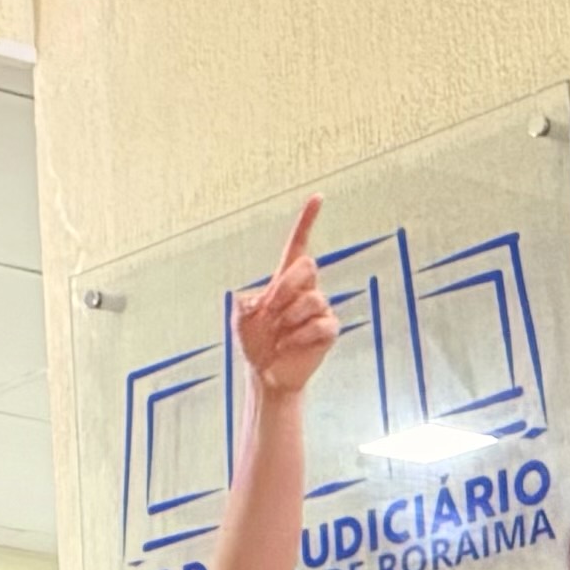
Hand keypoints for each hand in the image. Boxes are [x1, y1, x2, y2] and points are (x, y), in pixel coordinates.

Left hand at [234, 196, 339, 400]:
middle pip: (307, 266)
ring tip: (279, 335)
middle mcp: (306, 289)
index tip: (318, 197)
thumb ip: (244, 303)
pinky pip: (320, 325)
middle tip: (271, 312)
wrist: (267, 373)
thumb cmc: (255, 342)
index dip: (307, 221)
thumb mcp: (241, 319)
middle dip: (285, 288)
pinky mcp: (329, 329)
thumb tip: (256, 300)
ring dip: (288, 320)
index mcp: (284, 279)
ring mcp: (320, 308)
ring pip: (312, 300)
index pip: (298, 244)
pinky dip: (299, 337)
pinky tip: (289, 345)